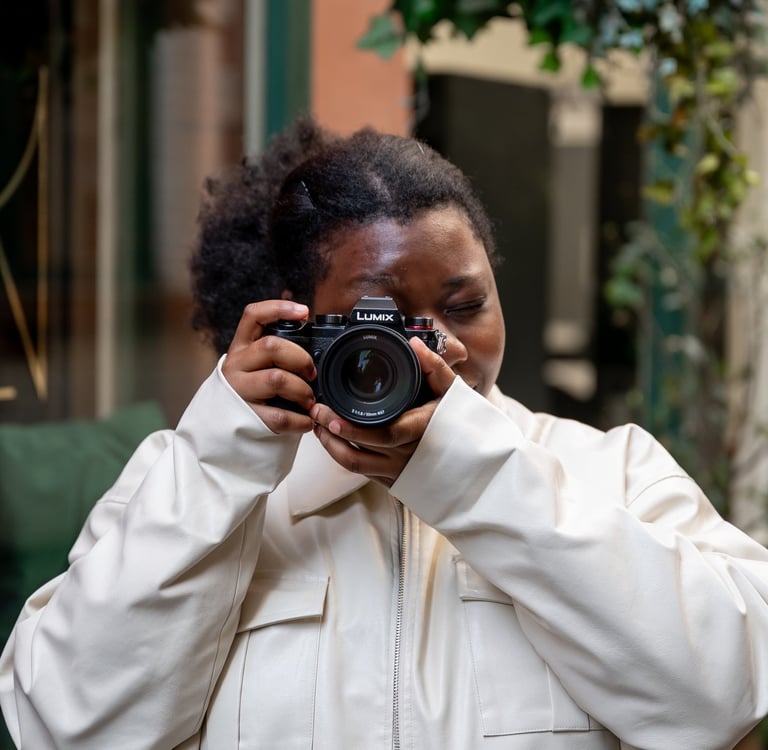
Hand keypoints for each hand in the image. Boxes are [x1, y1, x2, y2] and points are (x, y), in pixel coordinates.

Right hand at [222, 300, 316, 432]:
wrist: (215, 429)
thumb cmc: (248, 392)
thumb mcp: (254, 366)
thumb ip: (276, 354)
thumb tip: (315, 346)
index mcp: (241, 347)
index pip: (253, 316)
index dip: (279, 309)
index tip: (304, 312)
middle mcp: (236, 364)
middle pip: (271, 346)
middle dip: (301, 358)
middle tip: (312, 373)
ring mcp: (239, 390)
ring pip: (277, 379)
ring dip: (302, 389)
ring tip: (309, 400)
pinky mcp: (246, 417)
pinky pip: (279, 416)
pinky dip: (300, 420)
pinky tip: (306, 420)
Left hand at [310, 337, 456, 485]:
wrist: (467, 461)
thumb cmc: (457, 424)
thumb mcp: (452, 393)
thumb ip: (435, 367)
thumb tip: (415, 344)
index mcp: (418, 431)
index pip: (382, 435)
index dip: (353, 430)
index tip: (332, 418)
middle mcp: (404, 455)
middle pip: (359, 452)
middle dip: (332, 433)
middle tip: (318, 411)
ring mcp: (395, 469)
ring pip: (354, 464)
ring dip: (331, 446)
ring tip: (318, 424)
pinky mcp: (389, 479)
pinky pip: (359, 471)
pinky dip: (340, 454)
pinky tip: (331, 438)